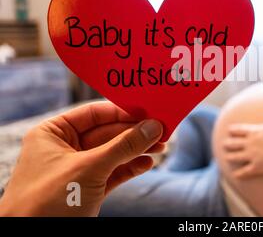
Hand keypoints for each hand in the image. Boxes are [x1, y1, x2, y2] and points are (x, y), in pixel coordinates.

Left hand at [0, 102, 164, 216]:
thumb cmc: (46, 203)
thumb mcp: (88, 168)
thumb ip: (123, 146)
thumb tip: (152, 127)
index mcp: (53, 134)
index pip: (94, 114)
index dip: (122, 112)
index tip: (149, 112)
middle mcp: (65, 148)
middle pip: (108, 133)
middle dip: (135, 133)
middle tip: (161, 130)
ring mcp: (78, 170)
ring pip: (114, 154)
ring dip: (137, 150)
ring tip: (161, 147)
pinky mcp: (89, 190)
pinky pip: (114, 173)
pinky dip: (131, 168)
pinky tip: (147, 163)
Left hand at [223, 100, 262, 177]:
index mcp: (254, 132)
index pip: (239, 130)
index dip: (233, 130)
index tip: (229, 130)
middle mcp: (250, 144)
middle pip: (234, 143)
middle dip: (228, 143)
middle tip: (223, 144)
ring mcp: (252, 156)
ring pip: (236, 157)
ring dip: (230, 157)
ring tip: (226, 157)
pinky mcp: (257, 168)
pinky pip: (245, 172)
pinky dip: (239, 174)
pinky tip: (235, 175)